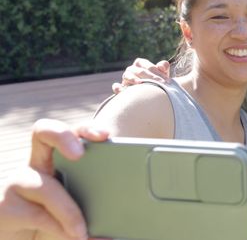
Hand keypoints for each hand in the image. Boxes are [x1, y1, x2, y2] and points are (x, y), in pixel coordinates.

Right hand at [0, 119, 109, 239]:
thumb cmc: (57, 224)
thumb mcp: (79, 211)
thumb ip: (98, 207)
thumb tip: (124, 220)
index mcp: (58, 160)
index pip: (70, 132)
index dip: (85, 128)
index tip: (105, 136)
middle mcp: (36, 165)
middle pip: (43, 132)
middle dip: (63, 136)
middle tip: (80, 155)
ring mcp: (18, 183)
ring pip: (45, 186)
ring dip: (68, 211)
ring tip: (82, 232)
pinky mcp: (5, 207)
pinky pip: (37, 214)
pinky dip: (59, 229)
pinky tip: (73, 237)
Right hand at [112, 58, 169, 93]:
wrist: (152, 92)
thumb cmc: (158, 81)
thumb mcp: (163, 73)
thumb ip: (164, 67)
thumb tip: (161, 66)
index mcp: (140, 63)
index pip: (149, 67)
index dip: (158, 73)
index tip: (166, 81)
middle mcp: (131, 69)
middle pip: (141, 72)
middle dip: (151, 78)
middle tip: (161, 85)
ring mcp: (125, 78)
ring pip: (128, 76)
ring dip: (134, 79)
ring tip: (141, 83)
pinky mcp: (120, 88)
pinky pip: (117, 87)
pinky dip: (118, 88)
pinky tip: (123, 90)